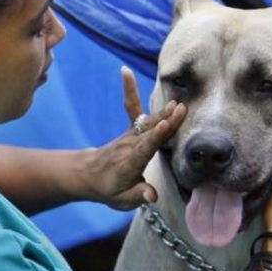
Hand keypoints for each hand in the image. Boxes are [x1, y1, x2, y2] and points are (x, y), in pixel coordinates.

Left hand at [84, 67, 185, 209]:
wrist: (90, 175)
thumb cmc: (110, 190)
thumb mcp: (122, 200)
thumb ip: (138, 195)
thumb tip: (152, 197)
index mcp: (129, 164)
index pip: (144, 149)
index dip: (155, 137)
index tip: (167, 125)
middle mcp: (129, 147)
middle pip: (149, 132)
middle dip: (165, 121)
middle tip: (182, 109)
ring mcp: (130, 136)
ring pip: (147, 122)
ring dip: (162, 112)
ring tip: (178, 103)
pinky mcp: (131, 130)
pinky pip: (132, 108)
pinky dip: (130, 90)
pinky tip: (125, 70)